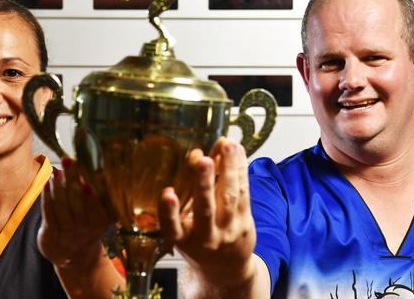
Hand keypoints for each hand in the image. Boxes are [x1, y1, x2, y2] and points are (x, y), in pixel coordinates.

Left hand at [38, 157, 111, 268]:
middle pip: (79, 204)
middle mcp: (88, 230)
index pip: (101, 206)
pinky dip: (47, 198)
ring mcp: (69, 234)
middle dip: (73, 180)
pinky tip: (47, 183)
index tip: (93, 178)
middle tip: (68, 161)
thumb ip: (99, 192)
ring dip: (58, 187)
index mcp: (104, 221)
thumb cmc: (88, 224)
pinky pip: (49, 214)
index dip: (95, 193)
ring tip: (56, 171)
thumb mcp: (100, 212)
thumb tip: (93, 164)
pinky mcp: (52, 235)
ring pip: (63, 208)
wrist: (73, 256)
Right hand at [159, 138, 256, 291]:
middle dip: (204, 183)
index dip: (169, 211)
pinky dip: (241, 170)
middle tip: (202, 161)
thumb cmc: (198, 242)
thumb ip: (185, 198)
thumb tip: (196, 155)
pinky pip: (245, 193)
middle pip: (205, 210)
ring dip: (229, 168)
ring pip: (230, 198)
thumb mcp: (184, 228)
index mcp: (183, 240)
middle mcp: (206, 237)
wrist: (226, 269)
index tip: (167, 193)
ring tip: (227, 145)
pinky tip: (238, 151)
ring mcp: (229, 230)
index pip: (173, 228)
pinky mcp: (246, 222)